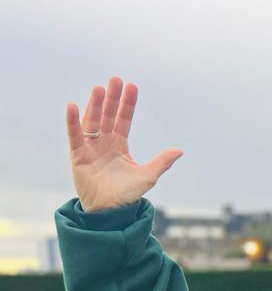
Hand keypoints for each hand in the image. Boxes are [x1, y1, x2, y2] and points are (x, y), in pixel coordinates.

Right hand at [66, 76, 181, 211]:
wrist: (110, 211)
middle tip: (115, 79)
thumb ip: (162, 162)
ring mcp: (90, 147)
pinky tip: (73, 106)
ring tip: (99, 88)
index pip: (124, 119)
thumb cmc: (128, 194)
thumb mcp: (148, 176)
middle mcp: (104, 143)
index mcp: (120, 145)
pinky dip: (73, 121)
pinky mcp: (78, 155)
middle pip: (107, 116)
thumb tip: (180, 150)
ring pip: (92, 121)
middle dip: (111, 98)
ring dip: (95, 105)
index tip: (131, 86)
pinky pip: (74, 135)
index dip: (127, 104)